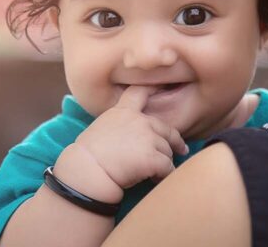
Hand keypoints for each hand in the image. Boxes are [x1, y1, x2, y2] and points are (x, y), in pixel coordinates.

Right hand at [58, 86, 188, 197]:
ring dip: (164, 162)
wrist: (87, 171)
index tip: (163, 87)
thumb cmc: (87, 155)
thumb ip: (119, 126)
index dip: (153, 89)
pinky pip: (168, 168)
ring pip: (168, 151)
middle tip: (180, 150)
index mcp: (123, 112)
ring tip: (154, 173)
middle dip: (174, 141)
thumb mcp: (101, 128)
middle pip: (166, 129)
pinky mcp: (153, 158)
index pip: (139, 93)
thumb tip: (128, 137)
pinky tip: (154, 180)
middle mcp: (139, 121)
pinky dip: (164, 175)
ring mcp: (148, 138)